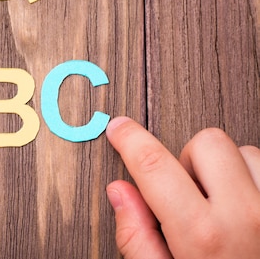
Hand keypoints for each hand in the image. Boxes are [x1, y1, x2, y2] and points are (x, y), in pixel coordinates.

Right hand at [106, 116, 259, 258]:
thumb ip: (137, 237)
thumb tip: (120, 192)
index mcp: (202, 236)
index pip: (154, 165)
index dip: (130, 140)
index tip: (120, 129)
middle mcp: (247, 217)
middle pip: (205, 143)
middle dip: (187, 160)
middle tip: (187, 196)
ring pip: (246, 152)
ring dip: (228, 171)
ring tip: (225, 207)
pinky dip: (257, 180)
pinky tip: (250, 209)